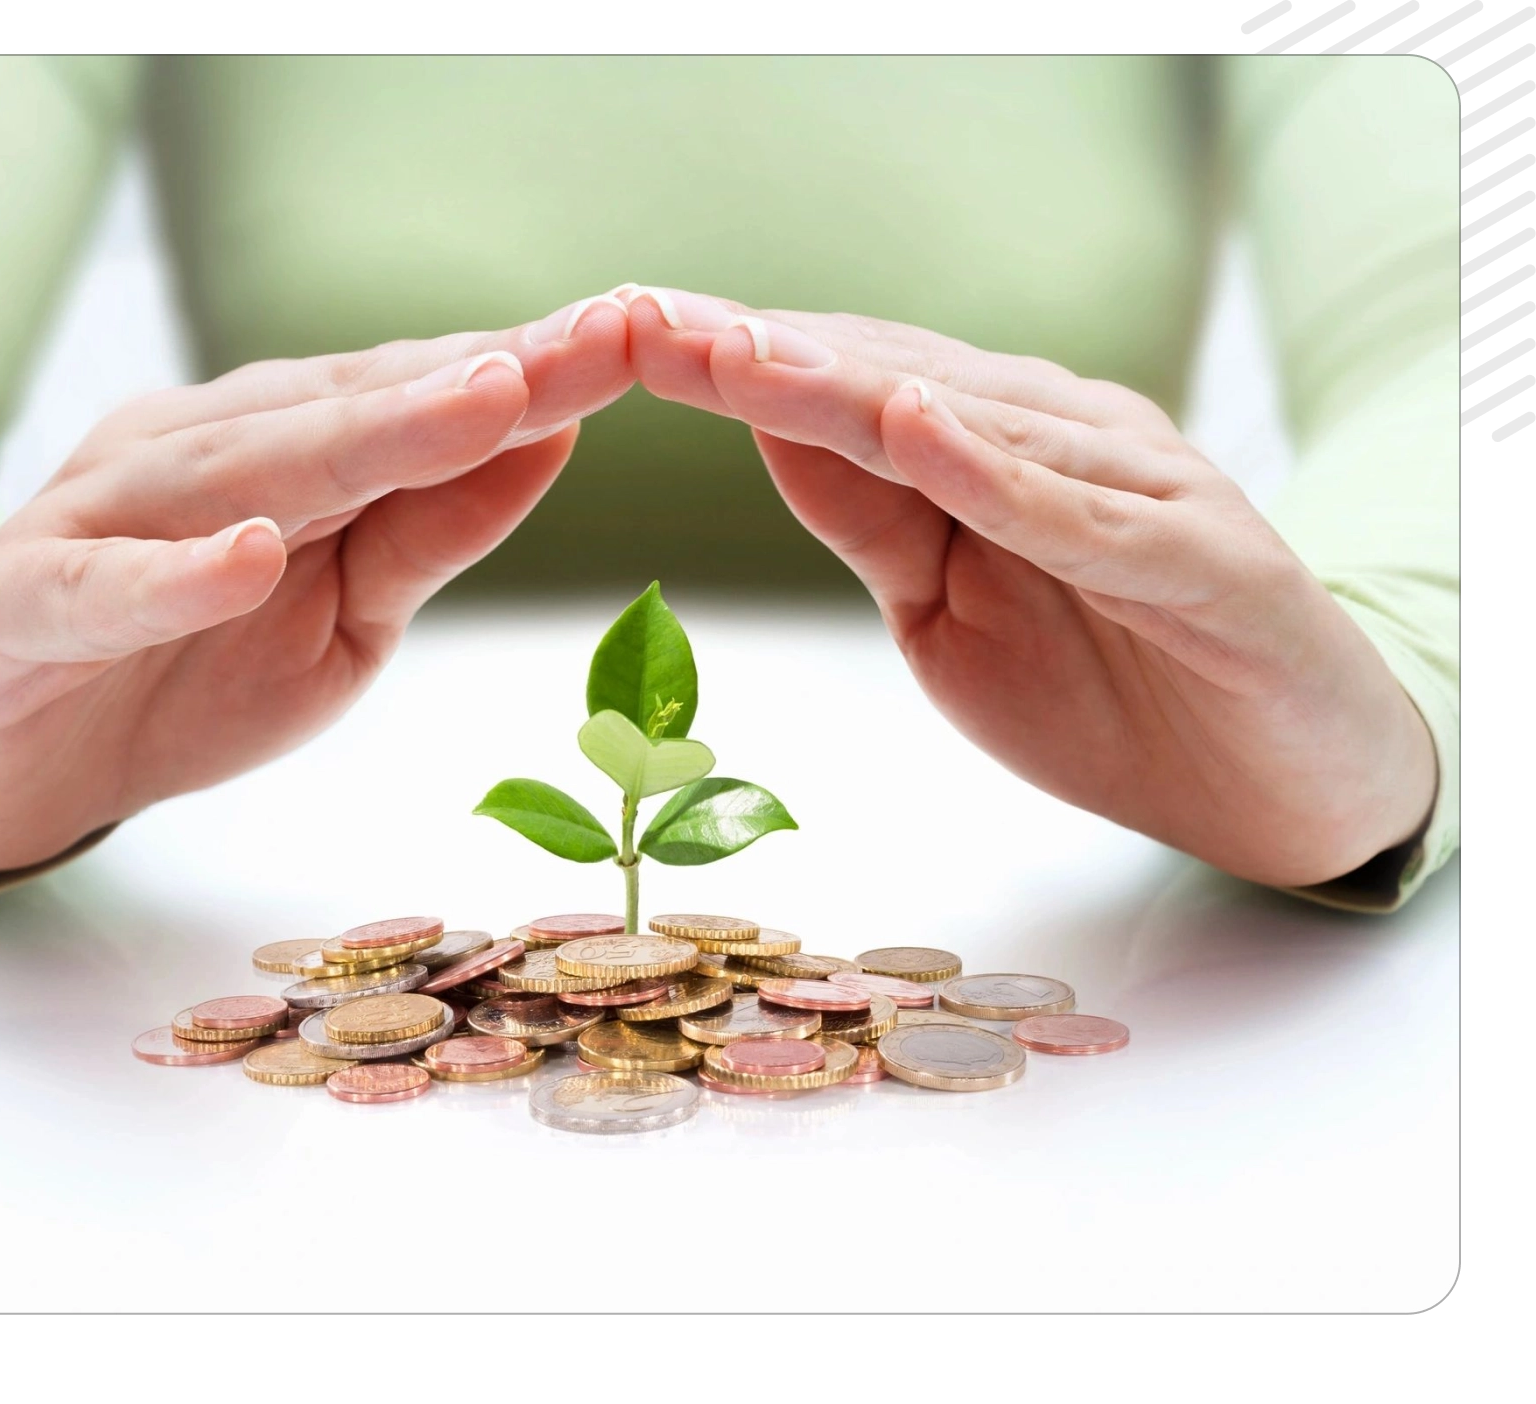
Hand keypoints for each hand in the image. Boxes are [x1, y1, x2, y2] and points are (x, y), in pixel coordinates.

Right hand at [0, 294, 633, 871]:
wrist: (0, 749)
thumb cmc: (185, 668)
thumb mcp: (345, 615)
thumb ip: (429, 531)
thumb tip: (548, 439)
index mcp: (283, 449)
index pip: (421, 397)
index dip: (535, 370)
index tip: (646, 337)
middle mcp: (200, 454)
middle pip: (356, 410)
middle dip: (488, 376)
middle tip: (604, 338)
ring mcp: (108, 518)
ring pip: (246, 468)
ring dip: (367, 436)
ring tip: (481, 401)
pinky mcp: (26, 600)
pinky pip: (106, 586)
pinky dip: (176, 574)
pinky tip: (248, 551)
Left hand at [623, 286, 1435, 887]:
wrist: (1282, 779)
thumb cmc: (1110, 687)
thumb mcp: (947, 610)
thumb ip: (873, 521)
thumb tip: (769, 433)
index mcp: (991, 446)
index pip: (842, 387)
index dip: (733, 363)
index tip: (621, 337)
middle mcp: (1061, 437)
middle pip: (889, 381)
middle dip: (760, 355)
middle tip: (644, 320)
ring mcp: (1136, 487)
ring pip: (975, 425)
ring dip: (849, 389)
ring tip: (742, 356)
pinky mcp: (1202, 557)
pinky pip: (1083, 514)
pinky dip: (999, 473)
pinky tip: (918, 430)